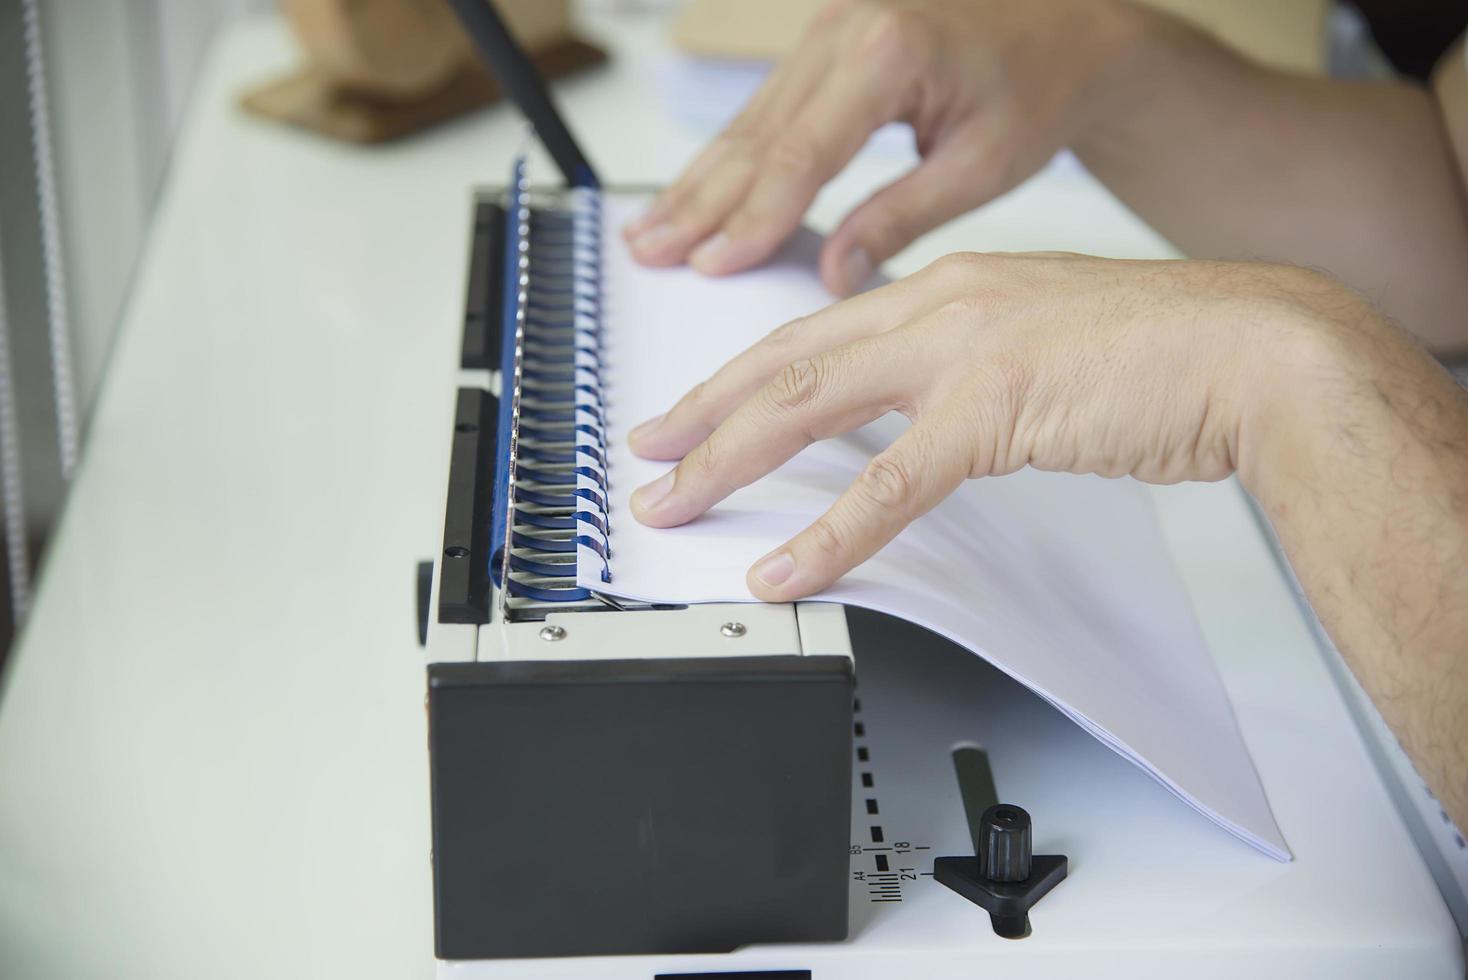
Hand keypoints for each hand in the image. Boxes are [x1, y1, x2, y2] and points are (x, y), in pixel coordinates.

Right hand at [623, 0, 1146, 293]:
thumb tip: (835, 273)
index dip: (753, 216)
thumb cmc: (1039, 86)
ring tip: (649, 235)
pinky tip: (691, 193)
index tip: (714, 265)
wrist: (1069, 28)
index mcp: (889, 53)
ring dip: (697, 183)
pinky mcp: (824, 45)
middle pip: (757, 135)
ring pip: (747, 122)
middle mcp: (846, 29)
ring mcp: (828, 32)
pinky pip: (763, 111)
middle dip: (701, 203)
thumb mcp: (982, 165)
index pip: (802, 153)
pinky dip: (724, 159)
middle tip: (651, 255)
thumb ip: (901, 217)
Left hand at [627, 252, 1357, 599]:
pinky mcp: (997, 406)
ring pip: (811, 407)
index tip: (690, 413)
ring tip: (675, 504)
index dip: (740, 377)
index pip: (815, 332)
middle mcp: (942, 304)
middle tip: (646, 459)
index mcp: (949, 288)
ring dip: (730, 461)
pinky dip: (829, 531)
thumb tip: (920, 426)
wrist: (1254, 350)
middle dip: (703, 415)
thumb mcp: (1040, 346)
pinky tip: (786, 566)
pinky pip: (890, 481)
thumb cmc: (1162, 355)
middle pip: (787, 361)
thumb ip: (970, 375)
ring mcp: (965, 349)